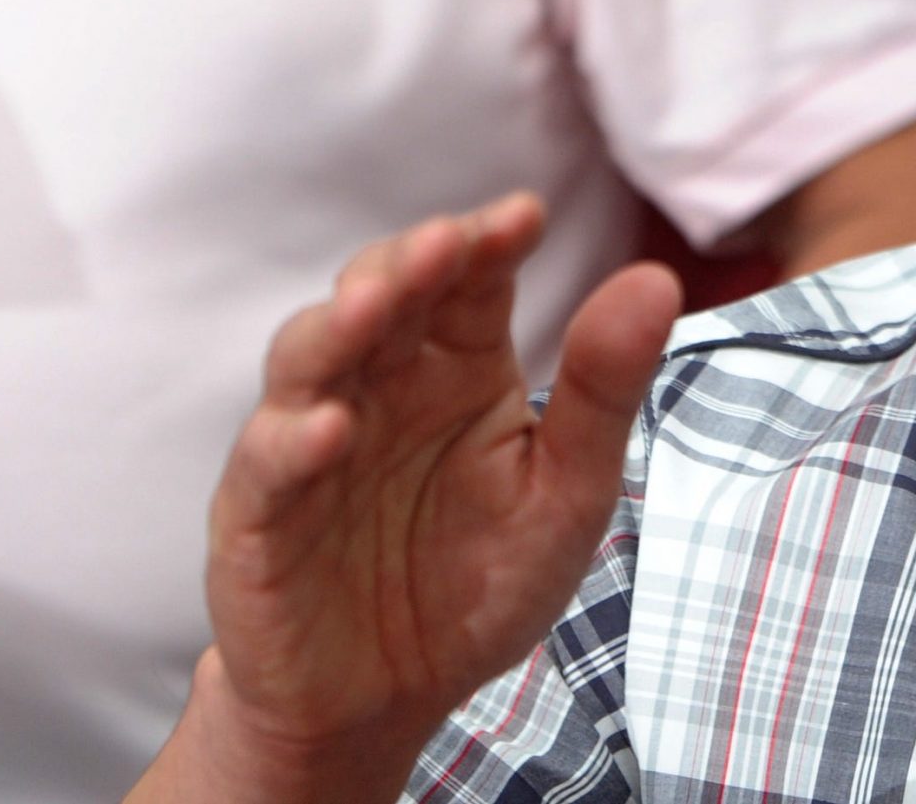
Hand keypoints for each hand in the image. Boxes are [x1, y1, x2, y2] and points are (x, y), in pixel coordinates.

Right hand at [136, 196, 681, 800]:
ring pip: (310, 358)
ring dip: (338, 326)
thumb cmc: (479, 579)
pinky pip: (267, 469)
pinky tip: (327, 429)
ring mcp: (310, 443)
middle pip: (382, 295)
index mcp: (458, 364)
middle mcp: (380, 384)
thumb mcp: (567, 491)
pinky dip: (292, 444)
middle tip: (445, 242)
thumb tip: (656, 278)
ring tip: (375, 304)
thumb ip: (602, 391)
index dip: (488, 240)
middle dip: (407, 263)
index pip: (470, 279)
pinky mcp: (259, 518)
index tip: (525, 215)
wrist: (387, 700)